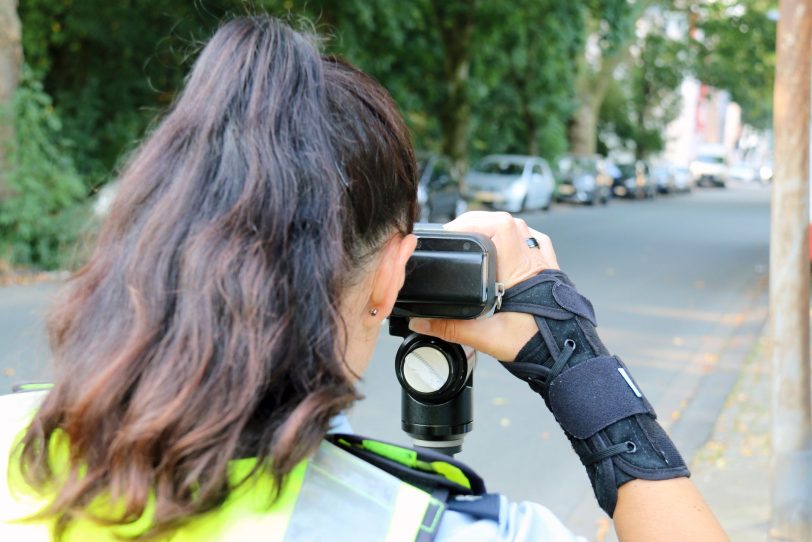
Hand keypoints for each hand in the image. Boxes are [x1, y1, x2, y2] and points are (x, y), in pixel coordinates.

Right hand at [408, 211, 558, 360]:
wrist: (566, 355)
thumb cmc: (537, 344)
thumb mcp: (488, 337)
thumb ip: (452, 328)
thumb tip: (423, 321)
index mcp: (520, 268)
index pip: (500, 226)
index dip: (474, 222)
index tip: (453, 232)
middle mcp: (534, 259)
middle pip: (505, 222)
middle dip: (477, 224)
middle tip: (457, 237)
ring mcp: (543, 261)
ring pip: (519, 229)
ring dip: (496, 230)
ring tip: (474, 241)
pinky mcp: (547, 268)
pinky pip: (529, 241)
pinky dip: (513, 240)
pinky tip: (501, 251)